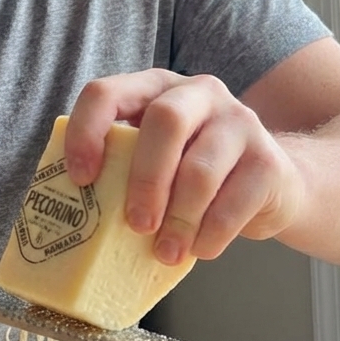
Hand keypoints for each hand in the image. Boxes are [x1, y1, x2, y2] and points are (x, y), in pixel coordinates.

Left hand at [63, 70, 305, 264]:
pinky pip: (234, 202)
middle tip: (136, 224)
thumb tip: (69, 218)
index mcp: (155, 88)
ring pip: (200, 169)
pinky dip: (210, 235)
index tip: (81, 179)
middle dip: (144, 179)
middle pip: (164, 121)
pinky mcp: (269, 160)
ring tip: (166, 252)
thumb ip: (120, 169)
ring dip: (178, 220)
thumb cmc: (190, 175)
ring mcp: (239, 122)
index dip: (87, 133)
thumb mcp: (153, 160)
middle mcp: (199, 93)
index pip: (107, 92)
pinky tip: (198, 249)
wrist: (270, 184)